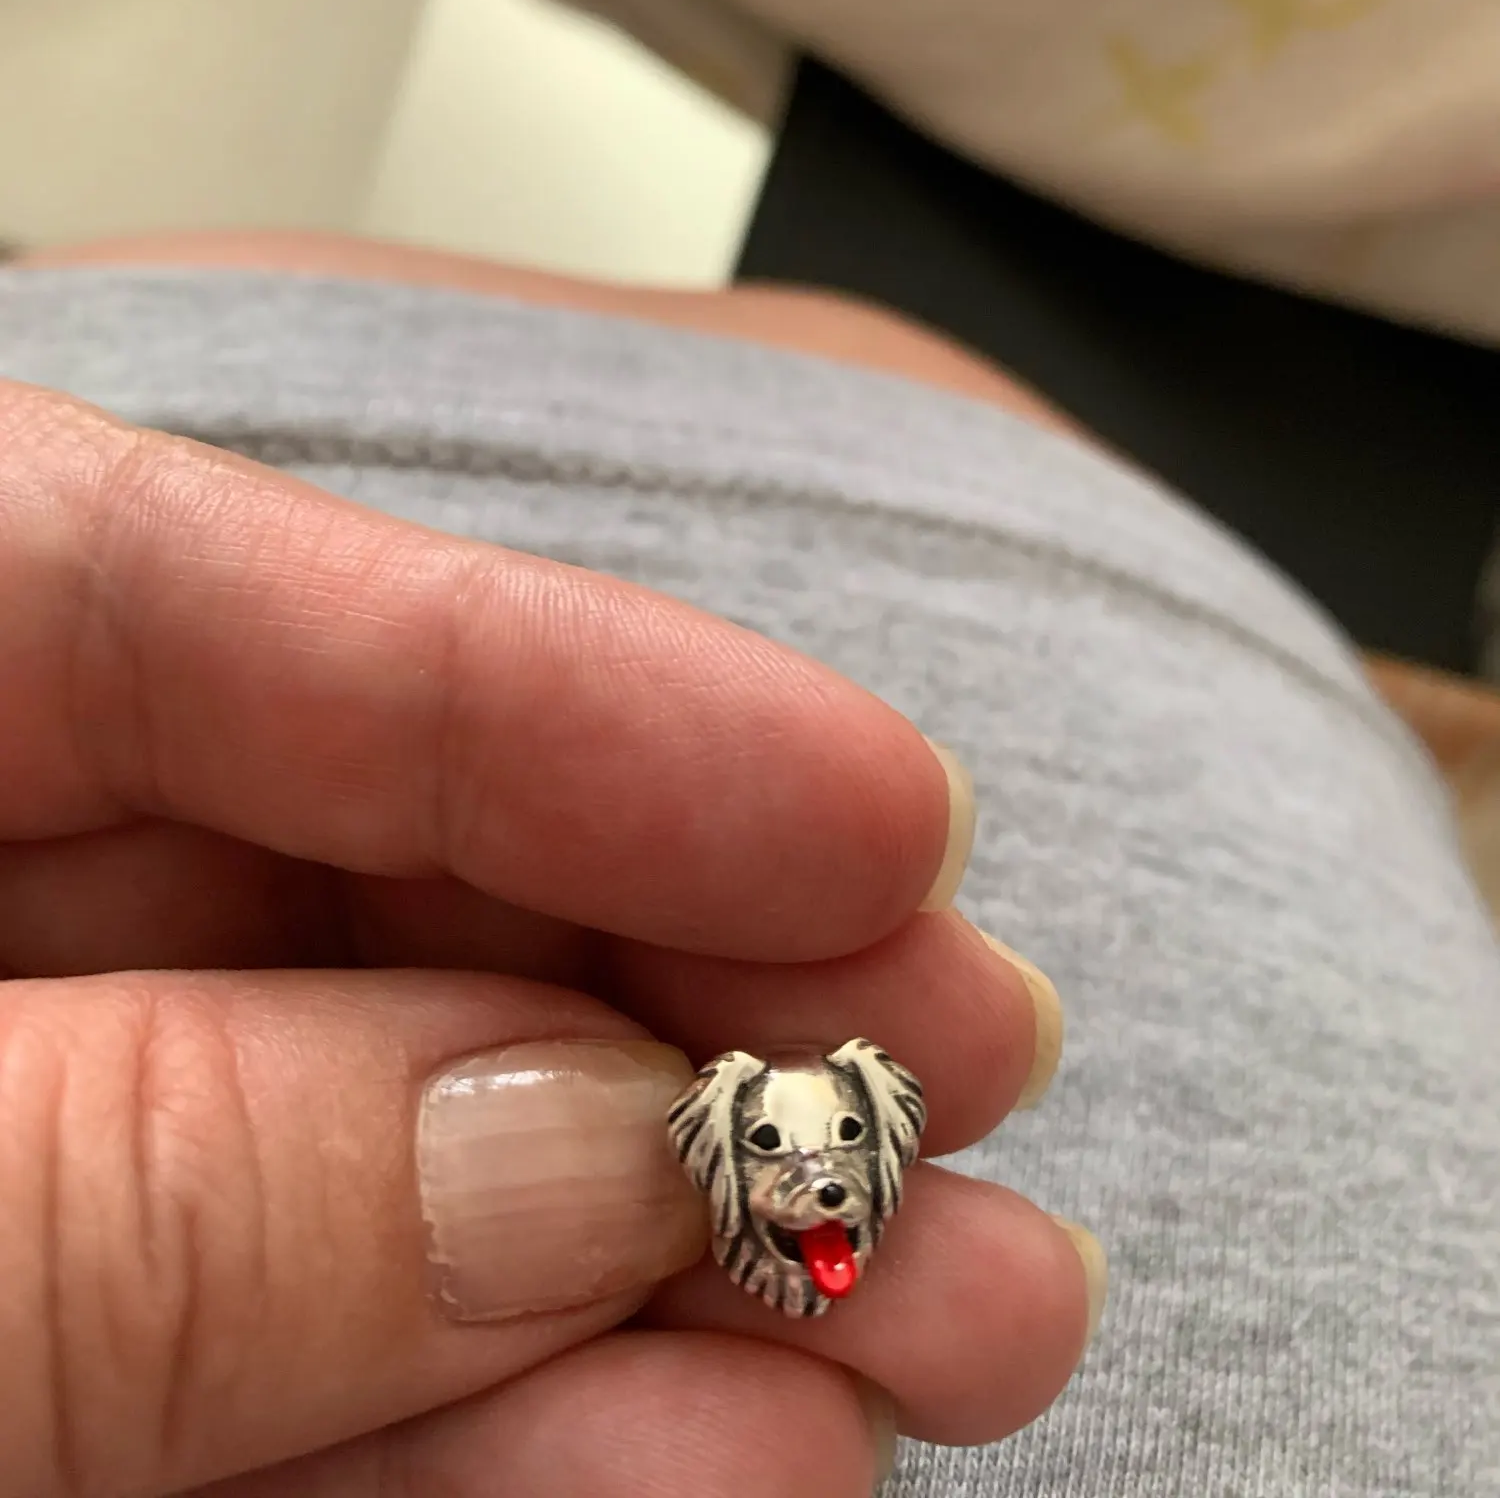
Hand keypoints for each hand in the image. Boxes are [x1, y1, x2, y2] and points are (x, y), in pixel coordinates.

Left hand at [0, 377, 1097, 1496]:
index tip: (871, 812)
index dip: (546, 686)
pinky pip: (272, 1370)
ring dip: (660, 1249)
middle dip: (669, 990)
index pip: (165, 592)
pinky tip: (731, 1451)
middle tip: (957, 1071)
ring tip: (949, 1306)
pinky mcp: (36, 1376)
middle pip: (328, 874)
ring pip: (351, 1147)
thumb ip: (142, 1167)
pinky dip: (496, 1427)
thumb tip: (560, 1148)